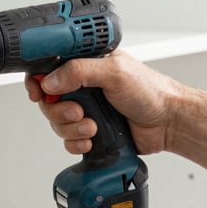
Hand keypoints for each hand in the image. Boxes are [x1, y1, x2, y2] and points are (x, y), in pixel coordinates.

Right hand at [24, 50, 182, 154]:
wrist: (168, 123)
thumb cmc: (151, 91)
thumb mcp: (114, 72)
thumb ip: (79, 71)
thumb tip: (50, 80)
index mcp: (86, 65)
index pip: (49, 68)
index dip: (38, 81)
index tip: (38, 93)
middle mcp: (83, 86)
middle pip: (48, 100)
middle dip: (59, 111)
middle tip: (78, 111)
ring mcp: (86, 109)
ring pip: (57, 122)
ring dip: (71, 128)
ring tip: (93, 127)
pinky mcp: (90, 130)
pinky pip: (68, 140)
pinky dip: (76, 142)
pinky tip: (92, 139)